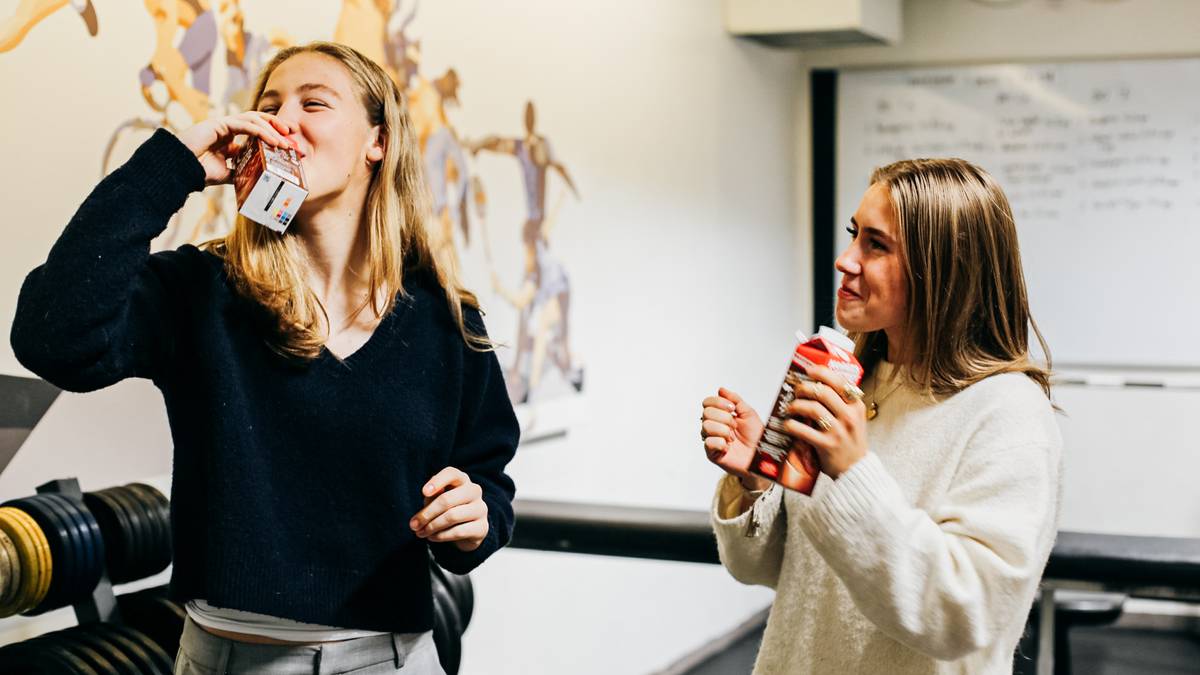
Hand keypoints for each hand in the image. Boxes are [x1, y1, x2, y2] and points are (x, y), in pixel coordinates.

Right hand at [176, 111, 301, 185]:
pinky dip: (261, 131)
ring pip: (254, 120)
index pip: (256, 131)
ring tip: (286, 140)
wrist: (178, 170)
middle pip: (258, 120)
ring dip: (272, 128)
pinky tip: (273, 140)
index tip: (288, 144)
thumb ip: (240, 172)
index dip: (272, 135)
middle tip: (293, 135)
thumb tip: (256, 180)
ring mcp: (223, 124)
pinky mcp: (219, 124)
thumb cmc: (198, 171)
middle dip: (277, 126)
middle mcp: (228, 128)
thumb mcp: (226, 175)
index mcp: (229, 138)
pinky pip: (245, 124)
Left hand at [410, 467, 488, 551]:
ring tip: (421, 533)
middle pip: (447, 499)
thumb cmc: (448, 509)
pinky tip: (432, 537)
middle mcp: (474, 491)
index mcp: (462, 480)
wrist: (467, 531)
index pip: (451, 473)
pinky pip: (458, 531)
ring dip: (432, 527)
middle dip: (427, 514)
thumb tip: (427, 494)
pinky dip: (441, 536)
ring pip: (452, 516)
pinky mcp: (482, 527)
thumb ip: (432, 496)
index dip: (437, 482)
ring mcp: (480, 509)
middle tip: (413, 525)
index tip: (423, 492)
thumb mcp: (436, 500)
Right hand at [700, 388, 769, 490]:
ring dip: (723, 431)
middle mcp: (714, 426)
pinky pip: (709, 442)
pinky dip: (721, 444)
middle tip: (735, 426)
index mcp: (720, 415)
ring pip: (706, 426)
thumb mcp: (748, 413)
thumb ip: (735, 399)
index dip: (718, 402)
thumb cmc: (756, 436)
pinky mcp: (712, 453)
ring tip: (733, 438)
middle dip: (724, 418)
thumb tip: (720, 389)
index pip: (707, 402)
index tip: (732, 408)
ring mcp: (712, 439)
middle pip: (706, 413)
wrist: (762, 455)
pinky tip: (728, 447)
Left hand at [782, 366, 867, 478]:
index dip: (821, 373)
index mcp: (856, 406)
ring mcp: (838, 431)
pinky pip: (804, 430)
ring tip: (791, 407)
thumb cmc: (851, 441)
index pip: (839, 382)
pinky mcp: (827, 445)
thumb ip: (841, 403)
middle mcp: (849, 416)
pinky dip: (792, 425)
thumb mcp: (854, 418)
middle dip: (805, 388)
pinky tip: (788, 425)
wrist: (856, 469)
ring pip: (812, 408)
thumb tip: (818, 384)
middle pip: (823, 392)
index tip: (809, 370)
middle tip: (797, 391)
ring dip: (796, 405)